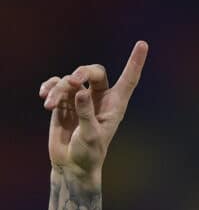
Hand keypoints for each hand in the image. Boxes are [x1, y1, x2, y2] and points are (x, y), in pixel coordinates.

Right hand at [39, 41, 148, 181]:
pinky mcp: (65, 102)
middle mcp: (100, 99)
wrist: (71, 165)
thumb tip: (80, 91)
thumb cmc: (88, 155)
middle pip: (94, 72)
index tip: (142, 44)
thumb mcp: (90, 136)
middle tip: (73, 82)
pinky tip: (45, 97)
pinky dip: (50, 88)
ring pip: (71, 81)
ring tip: (50, 105)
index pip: (128, 80)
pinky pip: (57, 85)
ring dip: (59, 89)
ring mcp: (81, 99)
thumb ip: (86, 114)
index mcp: (115, 106)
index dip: (135, 62)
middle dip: (82, 72)